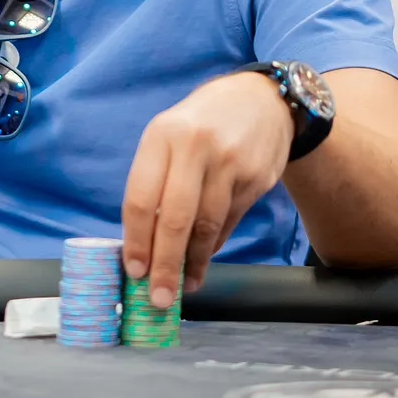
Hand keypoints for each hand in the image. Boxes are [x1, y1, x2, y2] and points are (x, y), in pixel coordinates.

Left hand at [122, 71, 292, 307]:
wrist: (263, 99)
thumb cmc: (202, 123)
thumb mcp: (170, 134)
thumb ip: (155, 179)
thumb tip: (142, 242)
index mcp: (163, 135)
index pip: (141, 197)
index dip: (136, 240)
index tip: (134, 271)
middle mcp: (196, 147)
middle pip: (175, 219)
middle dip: (164, 265)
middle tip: (158, 298)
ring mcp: (230, 163)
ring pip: (207, 226)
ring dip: (193, 263)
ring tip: (184, 285)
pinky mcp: (256, 178)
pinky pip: (230, 222)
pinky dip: (215, 245)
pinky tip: (205, 259)